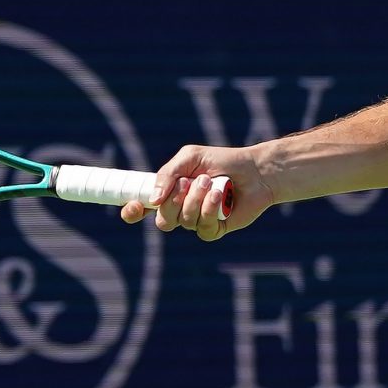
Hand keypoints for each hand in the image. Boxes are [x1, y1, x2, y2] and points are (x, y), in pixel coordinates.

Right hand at [118, 143, 271, 239]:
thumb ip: (167, 175)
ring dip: (195, 200)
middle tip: (189, 182)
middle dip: (174, 200)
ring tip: (209, 183)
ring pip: (183, 222)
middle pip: (162, 220)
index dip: (133, 211)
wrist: (254, 170)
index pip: (142, 208)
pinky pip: (203, 228)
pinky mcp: (215, 228)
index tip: (134, 207)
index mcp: (168, 192)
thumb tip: (152, 200)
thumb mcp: (189, 158)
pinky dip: (209, 209)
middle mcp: (180, 209)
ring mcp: (197, 220)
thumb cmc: (221, 161)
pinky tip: (218, 196)